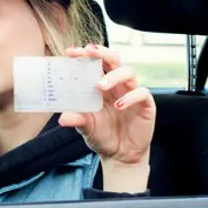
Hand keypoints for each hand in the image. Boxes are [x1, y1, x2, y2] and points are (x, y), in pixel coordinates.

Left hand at [58, 44, 155, 175]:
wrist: (120, 155)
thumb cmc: (102, 135)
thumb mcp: (86, 127)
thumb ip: (77, 120)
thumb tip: (62, 118)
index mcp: (100, 85)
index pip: (95, 63)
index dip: (84, 55)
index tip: (71, 52)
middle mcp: (117, 85)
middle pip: (114, 60)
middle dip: (102, 53)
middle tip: (89, 52)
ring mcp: (131, 93)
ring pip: (129, 72)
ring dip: (114, 75)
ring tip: (100, 85)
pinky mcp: (145, 105)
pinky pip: (142, 93)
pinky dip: (131, 96)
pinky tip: (119, 105)